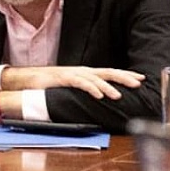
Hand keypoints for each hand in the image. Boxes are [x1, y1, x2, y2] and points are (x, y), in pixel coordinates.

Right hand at [2, 66, 143, 99]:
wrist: (28, 80)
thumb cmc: (51, 85)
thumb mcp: (72, 88)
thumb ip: (85, 91)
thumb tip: (100, 99)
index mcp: (87, 74)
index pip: (110, 72)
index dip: (126, 75)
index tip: (141, 78)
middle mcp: (83, 71)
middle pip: (108, 72)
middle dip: (124, 77)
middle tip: (139, 82)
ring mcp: (73, 74)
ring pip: (96, 78)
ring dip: (109, 87)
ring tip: (119, 95)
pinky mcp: (63, 78)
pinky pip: (80, 83)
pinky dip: (91, 88)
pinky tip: (99, 95)